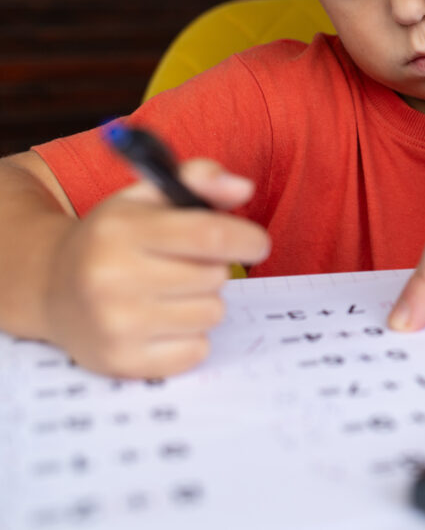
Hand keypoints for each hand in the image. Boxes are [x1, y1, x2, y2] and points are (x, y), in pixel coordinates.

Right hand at [41, 159, 269, 377]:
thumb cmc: (113, 239)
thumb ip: (199, 180)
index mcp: (122, 230)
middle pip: (215, 276)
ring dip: (203, 302)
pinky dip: (190, 338)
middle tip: (186, 265)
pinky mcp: (123, 361)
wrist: (50, 287)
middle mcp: (113, 278)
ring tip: (170, 292)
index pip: (209, 236)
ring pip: (211, 314)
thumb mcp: (147, 197)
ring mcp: (116, 325)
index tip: (256, 243)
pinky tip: (161, 321)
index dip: (246, 239)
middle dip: (213, 268)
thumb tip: (244, 187)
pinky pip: (196, 351)